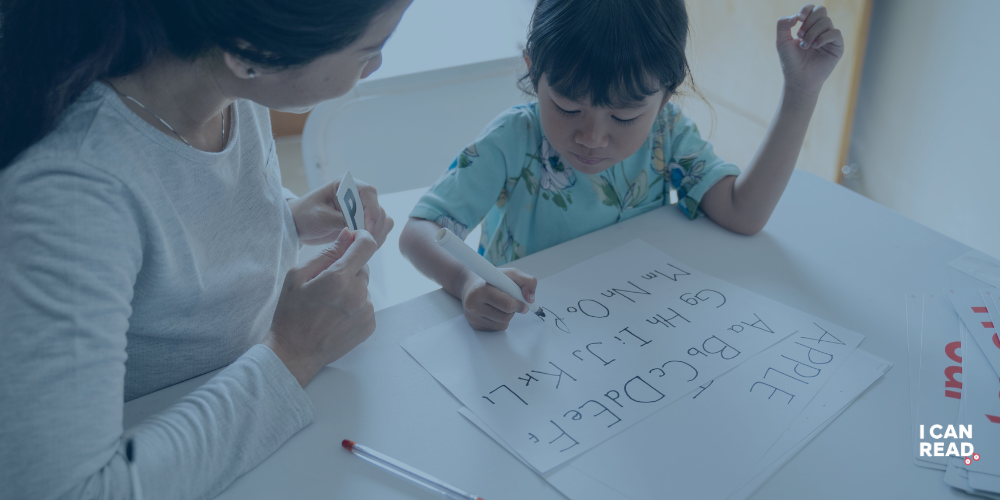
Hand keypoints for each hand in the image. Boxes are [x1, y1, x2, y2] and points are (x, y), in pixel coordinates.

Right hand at [263, 228, 377, 386]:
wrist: (295, 352)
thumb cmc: (291, 313)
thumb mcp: (298, 276)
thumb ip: (326, 253)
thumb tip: (348, 235)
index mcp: (339, 278)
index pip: (366, 245)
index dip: (360, 238)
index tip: (352, 240)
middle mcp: (358, 294)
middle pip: (364, 267)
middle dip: (349, 269)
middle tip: (327, 283)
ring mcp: (366, 311)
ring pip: (365, 287)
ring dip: (352, 288)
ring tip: (330, 303)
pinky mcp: (370, 325)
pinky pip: (367, 304)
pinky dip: (356, 305)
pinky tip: (337, 315)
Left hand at [288, 174, 392, 247]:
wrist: (298, 224)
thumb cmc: (305, 214)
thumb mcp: (320, 217)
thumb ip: (340, 220)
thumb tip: (359, 229)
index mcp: (346, 186)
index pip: (368, 192)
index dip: (372, 210)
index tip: (367, 228)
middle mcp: (358, 196)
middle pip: (378, 209)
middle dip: (375, 227)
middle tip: (363, 243)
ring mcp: (362, 211)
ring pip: (382, 221)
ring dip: (377, 234)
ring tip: (362, 248)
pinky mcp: (362, 224)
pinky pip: (377, 231)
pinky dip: (374, 240)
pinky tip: (362, 249)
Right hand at [459, 268, 537, 330]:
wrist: (470, 286)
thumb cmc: (492, 280)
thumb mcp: (510, 274)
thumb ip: (526, 281)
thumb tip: (530, 299)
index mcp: (481, 289)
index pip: (506, 304)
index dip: (518, 305)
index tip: (524, 304)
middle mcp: (473, 304)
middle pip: (506, 316)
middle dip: (514, 310)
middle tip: (512, 302)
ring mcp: (472, 317)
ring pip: (502, 324)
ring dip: (507, 316)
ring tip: (500, 305)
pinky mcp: (474, 325)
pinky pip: (496, 329)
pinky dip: (500, 321)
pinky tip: (494, 311)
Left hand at [776, 5, 843, 95]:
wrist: (798, 79)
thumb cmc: (790, 62)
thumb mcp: (781, 41)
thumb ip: (782, 25)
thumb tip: (796, 16)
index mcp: (808, 26)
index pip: (812, 9)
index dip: (806, 10)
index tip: (799, 19)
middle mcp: (820, 30)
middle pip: (821, 11)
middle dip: (809, 21)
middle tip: (800, 36)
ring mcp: (829, 37)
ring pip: (826, 22)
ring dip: (812, 33)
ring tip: (805, 46)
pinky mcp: (837, 46)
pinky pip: (835, 33)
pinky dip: (823, 38)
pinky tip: (815, 46)